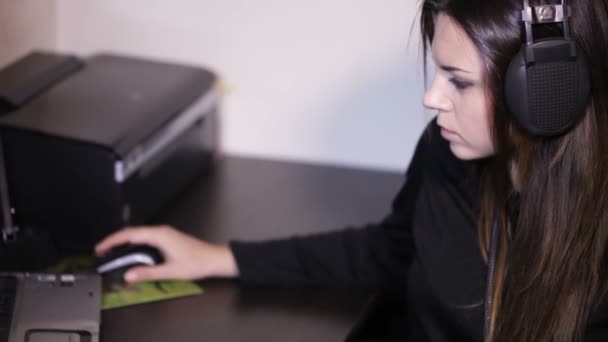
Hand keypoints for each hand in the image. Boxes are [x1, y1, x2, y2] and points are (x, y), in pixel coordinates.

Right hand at [95, 225, 238, 282]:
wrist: (214, 259)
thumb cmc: (197, 263)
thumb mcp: (170, 271)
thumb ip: (147, 273)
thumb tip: (129, 275)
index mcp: (160, 235)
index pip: (130, 234)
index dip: (112, 241)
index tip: (100, 248)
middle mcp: (161, 231)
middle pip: (132, 232)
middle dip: (115, 240)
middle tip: (101, 251)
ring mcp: (164, 234)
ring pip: (138, 234)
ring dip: (124, 242)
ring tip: (111, 252)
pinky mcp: (167, 238)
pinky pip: (145, 237)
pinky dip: (134, 243)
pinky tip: (130, 252)